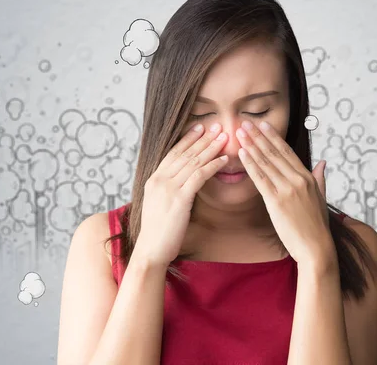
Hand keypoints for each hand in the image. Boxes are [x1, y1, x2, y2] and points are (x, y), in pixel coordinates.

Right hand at [134, 123, 228, 267]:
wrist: (151, 250)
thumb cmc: (158, 231)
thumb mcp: (160, 204)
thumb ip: (169, 190)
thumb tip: (183, 183)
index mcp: (154, 179)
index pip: (173, 153)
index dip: (188, 139)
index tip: (200, 127)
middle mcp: (159, 179)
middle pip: (185, 153)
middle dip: (203, 138)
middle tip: (218, 125)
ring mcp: (168, 188)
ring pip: (193, 161)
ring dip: (211, 148)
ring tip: (225, 137)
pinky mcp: (180, 198)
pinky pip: (199, 176)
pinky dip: (213, 165)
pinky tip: (224, 159)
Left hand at [235, 120, 336, 267]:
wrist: (316, 248)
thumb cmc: (317, 227)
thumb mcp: (321, 198)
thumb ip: (320, 179)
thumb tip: (322, 163)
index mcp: (308, 178)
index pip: (287, 152)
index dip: (273, 137)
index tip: (263, 125)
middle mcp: (298, 180)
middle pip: (274, 153)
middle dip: (258, 136)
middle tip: (245, 123)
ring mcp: (288, 189)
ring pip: (266, 163)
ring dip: (251, 145)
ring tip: (240, 133)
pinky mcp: (277, 201)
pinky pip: (260, 179)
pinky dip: (250, 164)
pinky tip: (242, 154)